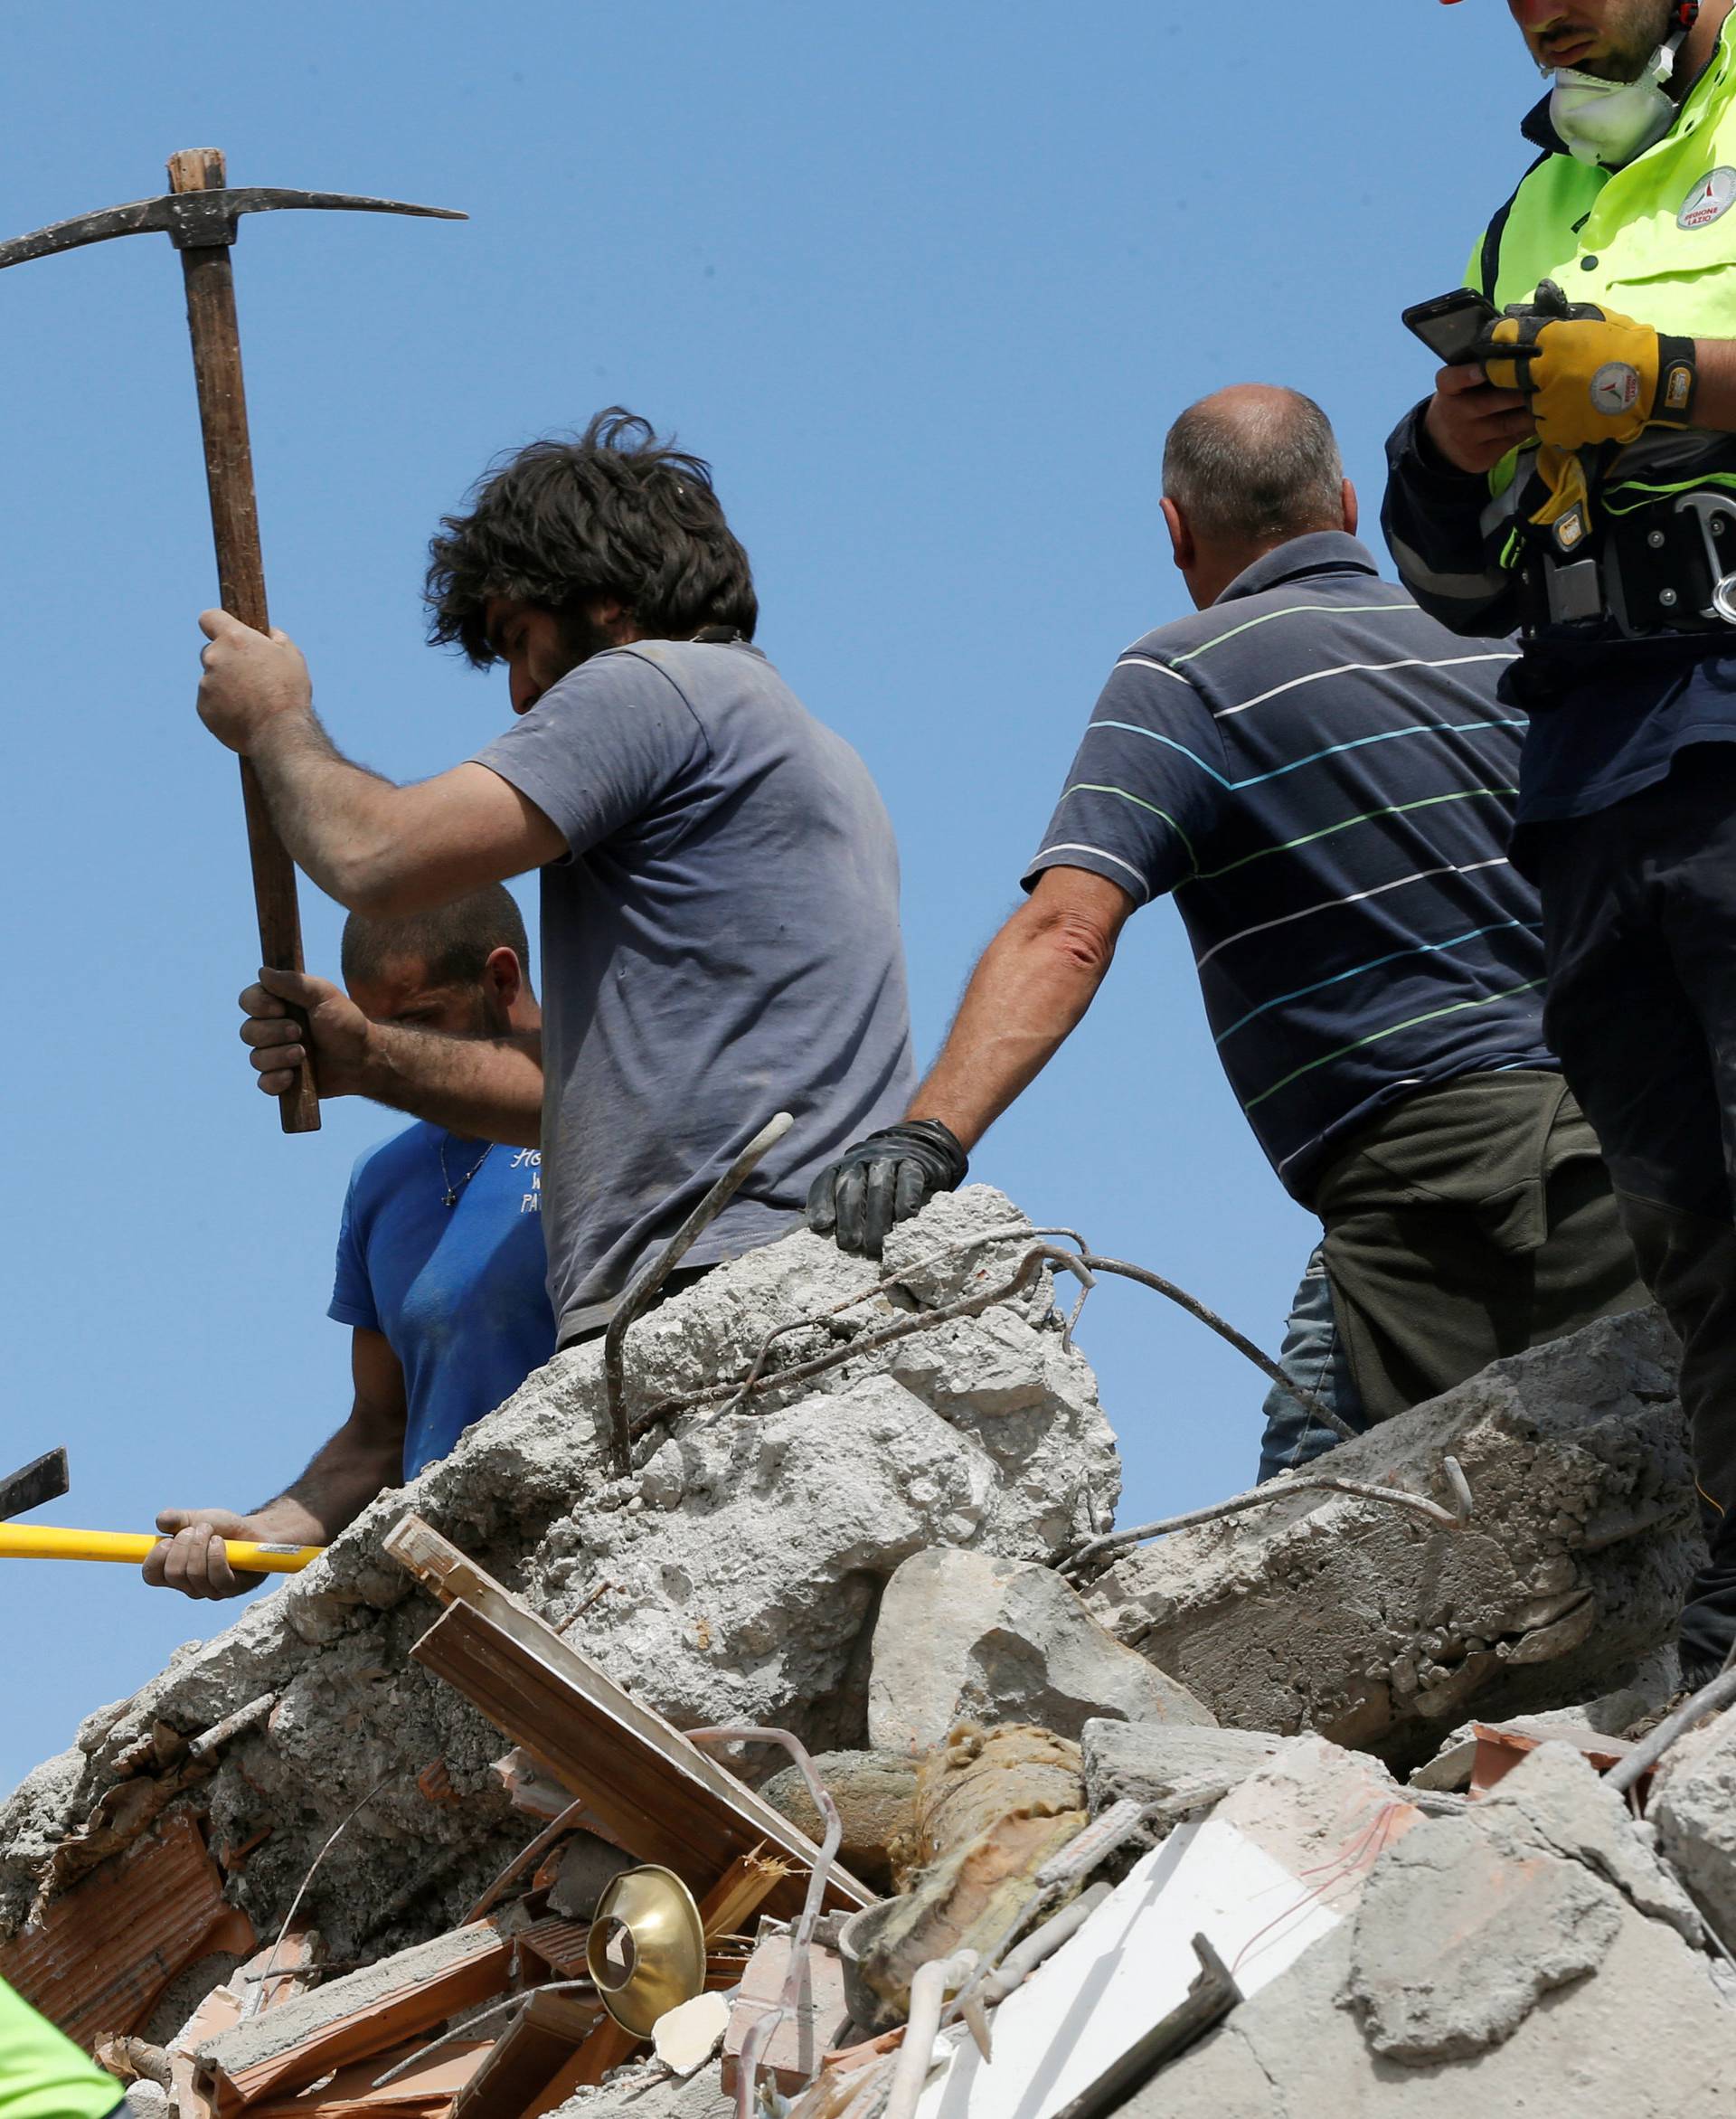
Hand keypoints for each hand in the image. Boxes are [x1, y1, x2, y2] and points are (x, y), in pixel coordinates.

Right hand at [143, 1508, 265, 1599]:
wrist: (253, 1531)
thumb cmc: (222, 1529)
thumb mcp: (196, 1519)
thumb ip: (176, 1519)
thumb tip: (161, 1521)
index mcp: (174, 1572)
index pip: (152, 1576)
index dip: (155, 1558)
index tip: (167, 1540)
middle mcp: (189, 1585)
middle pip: (173, 1574)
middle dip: (184, 1545)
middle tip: (197, 1529)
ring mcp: (210, 1590)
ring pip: (195, 1574)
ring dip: (202, 1545)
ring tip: (211, 1532)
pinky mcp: (231, 1589)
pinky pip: (218, 1576)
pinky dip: (216, 1554)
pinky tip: (220, 1542)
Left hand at [196, 609, 311, 753]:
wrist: (279, 731)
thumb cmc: (289, 691)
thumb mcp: (292, 656)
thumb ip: (276, 638)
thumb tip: (269, 634)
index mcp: (234, 638)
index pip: (209, 618)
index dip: (216, 624)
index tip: (223, 632)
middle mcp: (214, 657)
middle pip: (211, 652)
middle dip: (226, 661)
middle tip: (250, 676)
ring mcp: (206, 684)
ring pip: (212, 680)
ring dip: (226, 686)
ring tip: (252, 702)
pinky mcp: (203, 708)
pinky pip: (210, 703)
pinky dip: (223, 707)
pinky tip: (244, 716)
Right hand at [241, 967, 369, 1098]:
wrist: (363, 1057)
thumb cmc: (345, 1022)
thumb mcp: (324, 995)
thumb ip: (294, 983)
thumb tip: (263, 971)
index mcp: (278, 1004)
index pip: (248, 1000)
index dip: (258, 1006)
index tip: (280, 1009)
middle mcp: (272, 1029)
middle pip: (248, 1031)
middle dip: (274, 1033)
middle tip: (300, 1032)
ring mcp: (276, 1055)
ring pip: (256, 1058)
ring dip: (279, 1056)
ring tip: (303, 1054)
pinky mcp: (283, 1078)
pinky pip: (264, 1083)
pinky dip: (275, 1080)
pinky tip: (292, 1076)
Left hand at [806, 1120, 968, 1257]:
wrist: (916, 1144)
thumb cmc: (879, 1179)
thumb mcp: (856, 1185)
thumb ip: (841, 1206)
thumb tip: (826, 1235)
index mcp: (841, 1167)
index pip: (825, 1182)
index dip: (821, 1204)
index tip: (820, 1226)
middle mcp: (861, 1160)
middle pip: (850, 1188)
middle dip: (848, 1218)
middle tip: (850, 1246)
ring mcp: (888, 1159)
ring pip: (878, 1187)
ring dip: (876, 1218)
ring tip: (875, 1246)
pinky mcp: (914, 1162)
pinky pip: (908, 1180)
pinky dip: (906, 1200)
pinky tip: (905, 1220)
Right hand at [1423, 361, 1536, 473]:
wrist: (1442, 443)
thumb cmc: (1463, 401)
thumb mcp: (1461, 385)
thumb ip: (1483, 371)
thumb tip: (1523, 357)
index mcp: (1448, 391)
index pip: (1450, 380)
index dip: (1466, 374)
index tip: (1482, 370)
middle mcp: (1454, 415)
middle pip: (1489, 403)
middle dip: (1520, 393)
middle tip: (1546, 381)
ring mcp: (1467, 438)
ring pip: (1507, 424)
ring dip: (1532, 412)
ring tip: (1552, 400)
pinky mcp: (1481, 457)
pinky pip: (1512, 440)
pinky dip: (1530, 429)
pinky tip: (1543, 420)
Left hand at [1477, 280, 1694, 450]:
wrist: (1653, 381)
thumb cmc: (1624, 343)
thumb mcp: (1591, 318)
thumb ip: (1559, 317)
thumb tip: (1535, 308)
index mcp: (1551, 343)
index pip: (1505, 343)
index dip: (1498, 344)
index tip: (1495, 343)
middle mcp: (1542, 377)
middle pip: (1508, 378)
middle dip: (1506, 374)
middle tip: (1516, 371)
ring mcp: (1548, 407)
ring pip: (1529, 403)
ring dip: (1539, 398)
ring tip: (1563, 392)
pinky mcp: (1558, 431)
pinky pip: (1546, 424)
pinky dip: (1555, 418)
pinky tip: (1572, 409)